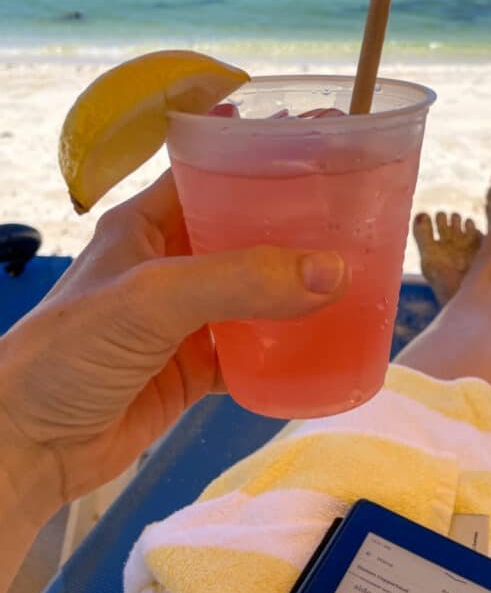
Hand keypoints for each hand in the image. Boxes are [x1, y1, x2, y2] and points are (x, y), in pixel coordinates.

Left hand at [0, 172, 346, 520]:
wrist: (28, 446)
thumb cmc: (66, 352)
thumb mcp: (152, 298)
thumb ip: (239, 281)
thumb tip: (332, 272)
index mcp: (150, 222)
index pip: (216, 170)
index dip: (265, 155)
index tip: (323, 146)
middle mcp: (170, 262)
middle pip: (246, 231)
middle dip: (297, 225)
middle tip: (356, 215)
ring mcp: (184, 317)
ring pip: (255, 291)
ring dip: (297, 287)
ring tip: (356, 273)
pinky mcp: (193, 367)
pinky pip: (252, 349)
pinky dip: (285, 347)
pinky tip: (323, 341)